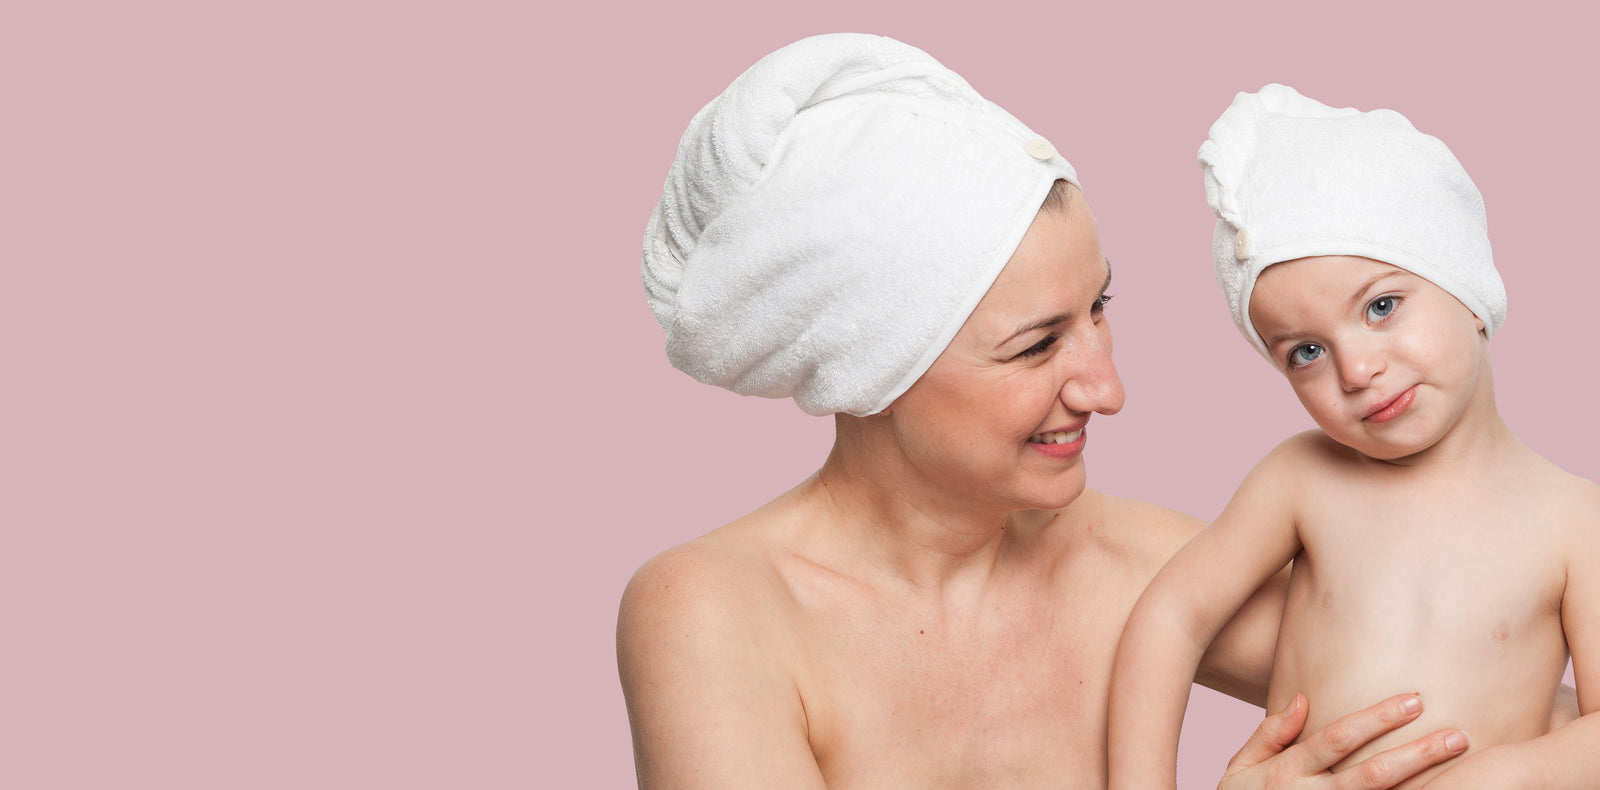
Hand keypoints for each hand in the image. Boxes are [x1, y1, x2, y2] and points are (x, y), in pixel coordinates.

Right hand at [1218, 694, 1468, 789]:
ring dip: (1421, 783)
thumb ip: (1268, 735)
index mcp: (1287, 772)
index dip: (1376, 719)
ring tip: (1455, 764)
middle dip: (1417, 754)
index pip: (1338, 738)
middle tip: (1457, 736)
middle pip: (1372, 774)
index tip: (1412, 701)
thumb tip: (1302, 700)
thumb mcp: (1239, 769)